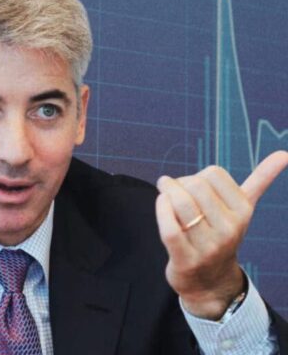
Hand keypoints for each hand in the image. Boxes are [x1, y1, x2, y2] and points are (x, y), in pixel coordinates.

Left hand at [155, 150, 287, 319]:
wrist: (211, 282)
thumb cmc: (220, 234)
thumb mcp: (242, 210)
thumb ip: (260, 181)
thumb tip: (284, 153)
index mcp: (243, 212)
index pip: (213, 173)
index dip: (197, 175)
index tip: (192, 187)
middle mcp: (229, 229)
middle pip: (196, 185)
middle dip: (178, 183)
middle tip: (171, 190)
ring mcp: (208, 246)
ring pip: (181, 203)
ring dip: (166, 193)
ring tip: (164, 195)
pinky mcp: (185, 259)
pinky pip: (169, 228)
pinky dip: (161, 210)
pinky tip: (160, 204)